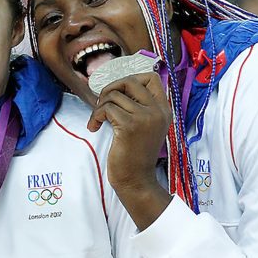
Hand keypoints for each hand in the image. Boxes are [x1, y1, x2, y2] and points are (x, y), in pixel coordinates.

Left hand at [87, 72, 172, 228]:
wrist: (135, 180)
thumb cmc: (134, 154)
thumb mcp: (145, 127)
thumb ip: (139, 107)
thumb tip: (118, 86)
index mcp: (164, 110)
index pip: (152, 77)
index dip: (131, 79)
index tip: (119, 93)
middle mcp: (158, 111)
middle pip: (130, 81)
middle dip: (110, 88)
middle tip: (103, 104)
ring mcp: (145, 118)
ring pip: (114, 95)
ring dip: (100, 106)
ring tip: (98, 121)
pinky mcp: (130, 126)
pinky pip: (106, 108)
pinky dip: (95, 116)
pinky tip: (94, 128)